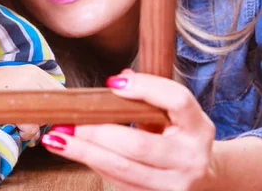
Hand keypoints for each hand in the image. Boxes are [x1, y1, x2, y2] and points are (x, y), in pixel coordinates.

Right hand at [0, 65, 64, 141]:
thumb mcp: (12, 86)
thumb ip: (33, 94)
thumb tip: (56, 111)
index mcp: (32, 70)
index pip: (58, 93)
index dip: (50, 109)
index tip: (40, 118)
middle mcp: (32, 73)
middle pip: (54, 105)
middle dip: (42, 119)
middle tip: (23, 122)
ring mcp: (25, 85)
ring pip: (44, 116)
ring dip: (32, 126)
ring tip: (13, 121)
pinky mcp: (17, 100)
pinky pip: (32, 126)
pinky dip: (23, 132)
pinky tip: (8, 125)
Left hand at [40, 69, 218, 190]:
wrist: (204, 177)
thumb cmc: (179, 135)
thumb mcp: (173, 113)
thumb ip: (150, 94)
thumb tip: (118, 81)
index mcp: (199, 127)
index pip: (177, 101)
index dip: (146, 88)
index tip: (112, 83)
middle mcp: (191, 158)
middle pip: (138, 144)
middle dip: (97, 132)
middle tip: (68, 121)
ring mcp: (175, 184)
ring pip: (123, 168)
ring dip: (85, 152)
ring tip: (56, 138)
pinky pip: (119, 182)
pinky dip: (94, 164)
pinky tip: (75, 151)